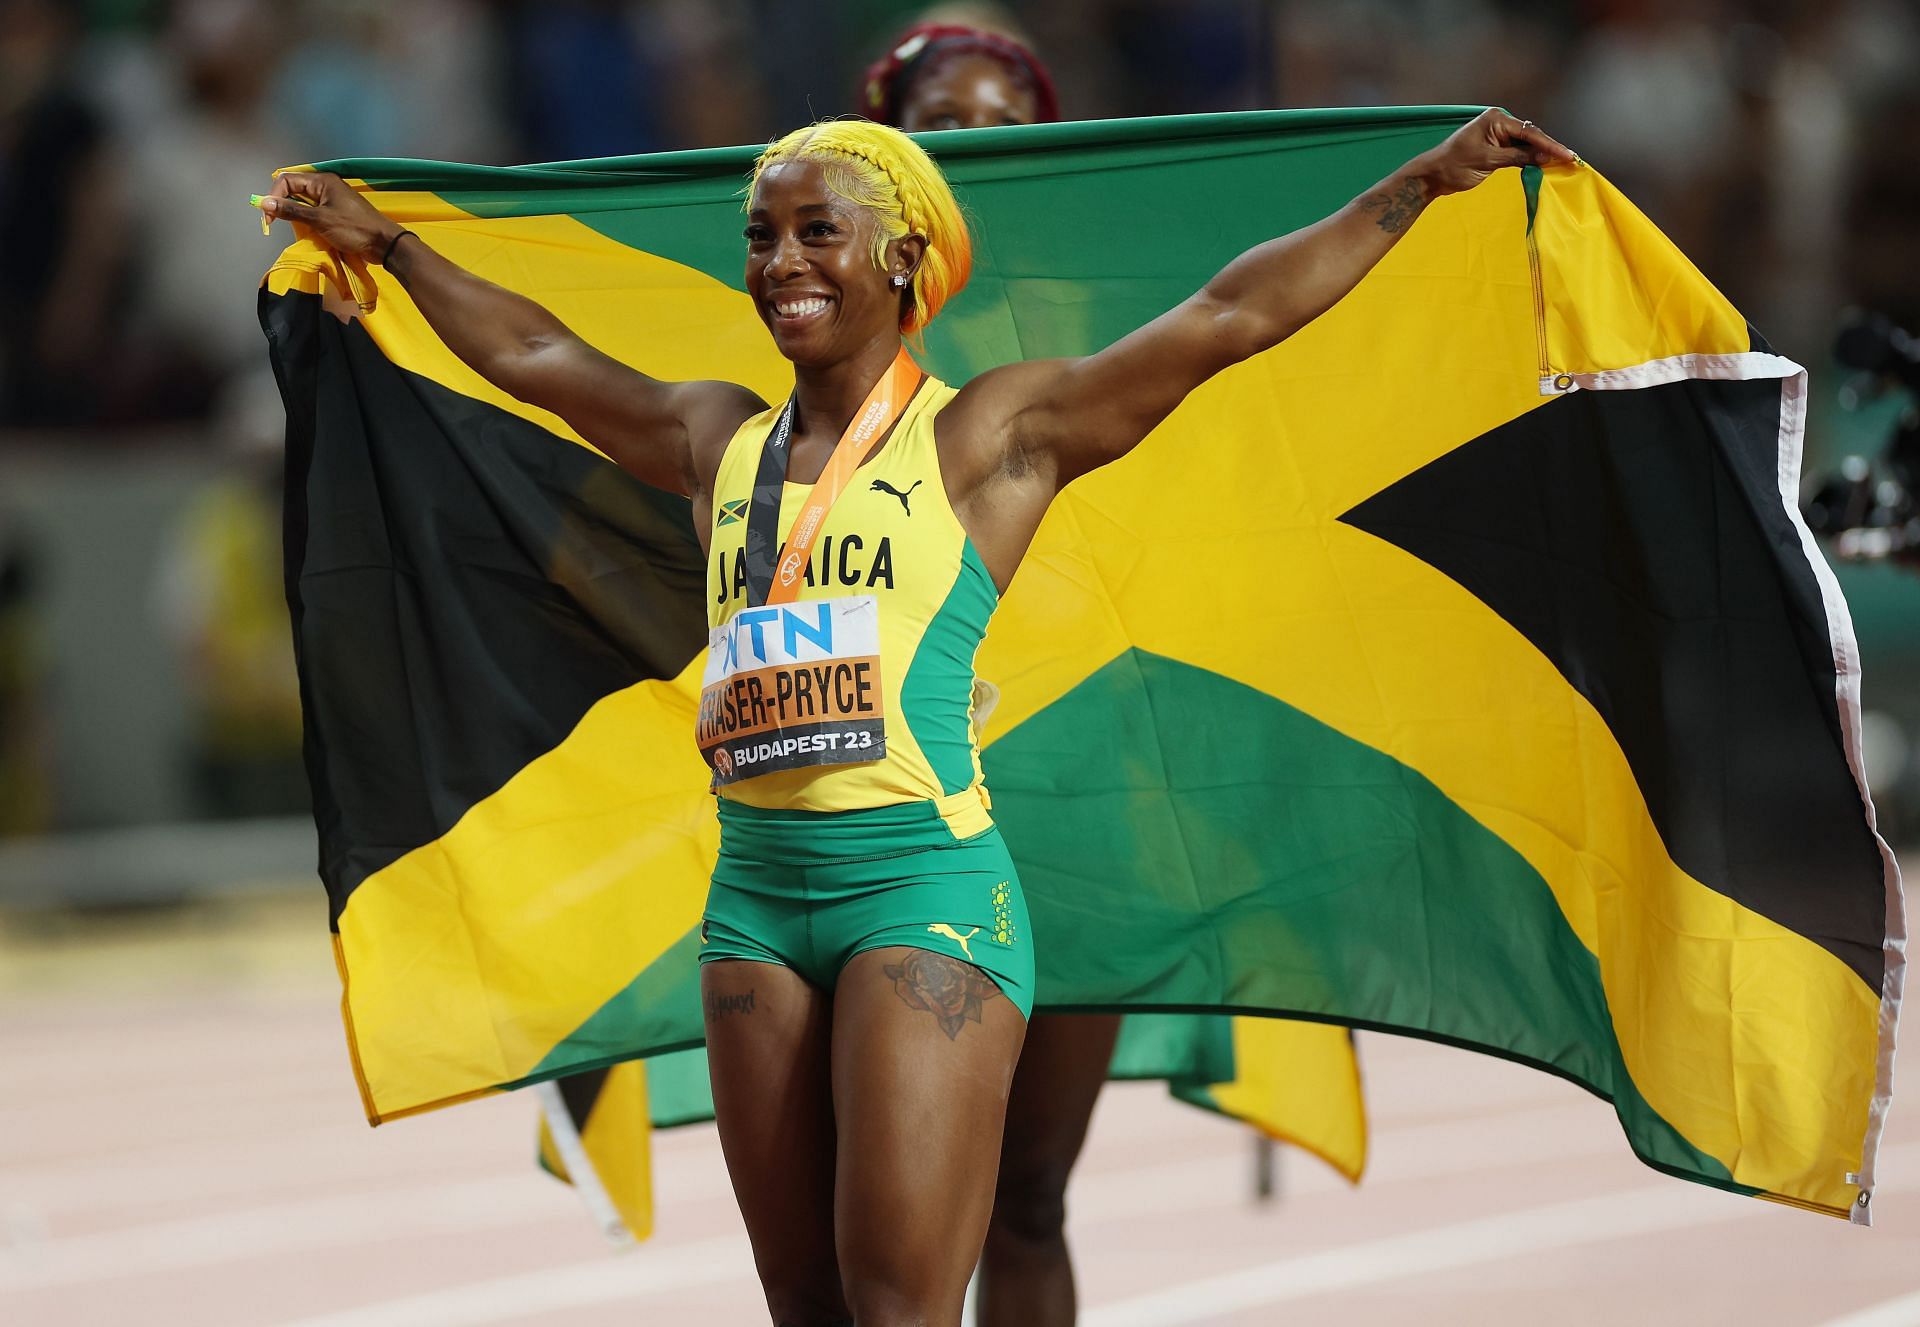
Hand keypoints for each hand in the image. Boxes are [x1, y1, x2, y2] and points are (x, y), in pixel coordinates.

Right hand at [260, 172, 401, 259]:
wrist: (384, 244)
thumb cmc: (354, 229)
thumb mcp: (320, 220)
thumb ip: (292, 211)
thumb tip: (264, 203)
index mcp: (322, 181)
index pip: (287, 180)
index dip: (274, 196)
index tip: (269, 217)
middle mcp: (325, 186)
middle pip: (293, 190)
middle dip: (282, 205)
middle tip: (275, 223)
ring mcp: (331, 199)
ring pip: (303, 202)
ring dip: (294, 214)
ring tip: (292, 227)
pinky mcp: (336, 212)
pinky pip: (314, 212)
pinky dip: (306, 221)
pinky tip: (306, 231)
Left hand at [1415, 109, 1576, 197]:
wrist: (1433, 175)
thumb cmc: (1454, 165)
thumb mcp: (1487, 161)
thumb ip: (1517, 157)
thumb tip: (1545, 156)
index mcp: (1496, 119)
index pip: (1529, 132)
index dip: (1549, 145)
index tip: (1567, 155)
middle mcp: (1499, 123)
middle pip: (1531, 136)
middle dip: (1549, 148)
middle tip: (1570, 161)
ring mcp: (1497, 136)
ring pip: (1526, 144)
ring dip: (1541, 154)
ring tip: (1562, 163)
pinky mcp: (1496, 148)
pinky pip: (1518, 152)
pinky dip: (1529, 159)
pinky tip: (1543, 165)